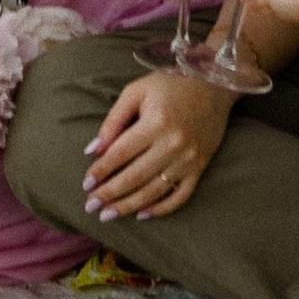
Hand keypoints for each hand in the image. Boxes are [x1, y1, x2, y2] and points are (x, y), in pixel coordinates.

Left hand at [82, 71, 231, 224]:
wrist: (213, 83)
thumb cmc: (169, 84)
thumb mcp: (136, 91)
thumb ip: (114, 120)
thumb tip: (93, 150)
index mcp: (155, 122)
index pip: (120, 153)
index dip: (101, 170)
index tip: (86, 184)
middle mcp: (173, 144)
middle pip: (135, 176)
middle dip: (109, 194)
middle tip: (90, 206)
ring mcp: (189, 159)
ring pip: (154, 191)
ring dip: (129, 206)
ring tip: (108, 216)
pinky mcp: (200, 167)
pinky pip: (180, 196)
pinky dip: (161, 209)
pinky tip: (142, 214)